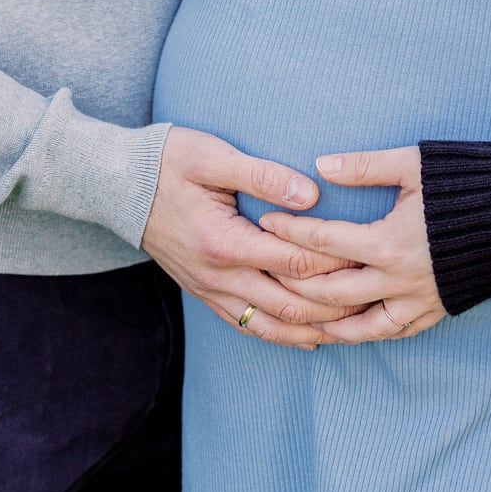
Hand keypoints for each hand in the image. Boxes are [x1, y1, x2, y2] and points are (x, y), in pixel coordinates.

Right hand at [142, 127, 358, 348]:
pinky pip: (247, 325)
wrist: (116, 184)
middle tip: (374, 297)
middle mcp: (217, 276)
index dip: (334, 262)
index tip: (366, 253)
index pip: (294, 263)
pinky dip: (281, 335)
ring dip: (313, 330)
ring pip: (270, 328)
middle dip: (335, 307)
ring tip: (352, 326)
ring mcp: (208, 289)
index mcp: (223, 242)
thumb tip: (312, 194)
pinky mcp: (203, 291)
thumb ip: (264, 175)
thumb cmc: (166, 161)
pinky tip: (308, 335)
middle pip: (290, 307)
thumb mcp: (213, 155)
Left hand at [261, 145, 444, 343]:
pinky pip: (391, 332)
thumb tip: (319, 164)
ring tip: (295, 313)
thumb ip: (364, 166)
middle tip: (267, 270)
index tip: (265, 220)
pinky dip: (362, 333)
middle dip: (294, 281)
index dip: (290, 231)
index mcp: (389, 243)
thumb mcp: (413, 164)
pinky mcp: (435, 311)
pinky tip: (346, 328)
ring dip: (323, 320)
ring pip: (358, 325)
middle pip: (331, 292)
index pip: (324, 241)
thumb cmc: (467, 182)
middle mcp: (399, 281)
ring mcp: (418, 301)